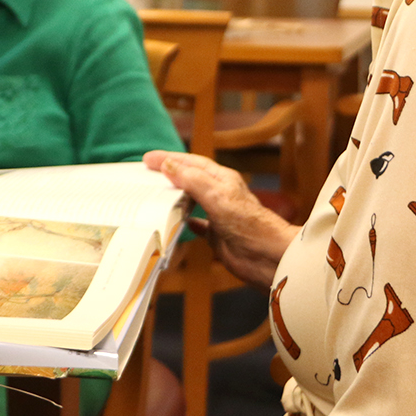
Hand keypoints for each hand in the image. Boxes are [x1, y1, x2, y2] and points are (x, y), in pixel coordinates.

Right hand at [144, 150, 298, 289]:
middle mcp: (220, 195)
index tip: (148, 159)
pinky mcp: (217, 236)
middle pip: (190, 179)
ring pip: (191, 201)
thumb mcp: (217, 196)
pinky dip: (185, 222)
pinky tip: (176, 222)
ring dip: (174, 197)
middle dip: (169, 175)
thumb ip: (192, 180)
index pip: (191, 163)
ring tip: (155, 195)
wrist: (268, 256)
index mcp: (222, 180)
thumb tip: (169, 166)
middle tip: (146, 174)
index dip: (169, 159)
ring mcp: (218, 216)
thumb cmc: (249, 224)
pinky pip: (197, 225)